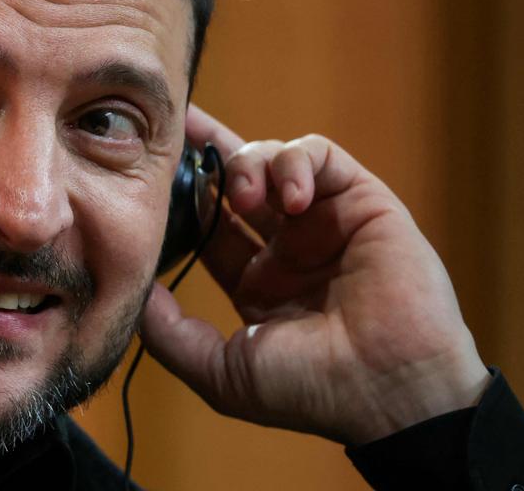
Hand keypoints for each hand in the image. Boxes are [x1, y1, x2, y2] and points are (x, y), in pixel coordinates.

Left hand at [139, 106, 489, 444]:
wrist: (390, 390)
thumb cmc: (312, 391)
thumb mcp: (222, 372)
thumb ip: (170, 333)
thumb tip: (133, 288)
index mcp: (259, 285)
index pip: (210, 225)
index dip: (182, 198)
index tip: (150, 171)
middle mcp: (291, 249)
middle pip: (239, 180)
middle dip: (206, 151)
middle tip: (176, 132)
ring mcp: (326, 222)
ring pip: (275, 159)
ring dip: (250, 163)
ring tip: (245, 193)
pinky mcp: (363, 201)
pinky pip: (322, 156)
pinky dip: (297, 161)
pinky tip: (289, 198)